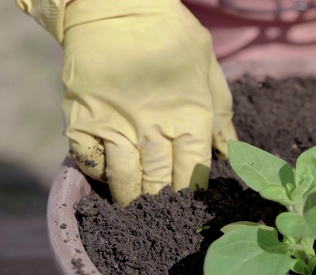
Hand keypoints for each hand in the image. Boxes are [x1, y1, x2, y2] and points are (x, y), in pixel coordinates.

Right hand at [61, 0, 236, 205]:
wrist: (117, 5)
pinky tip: (108, 173)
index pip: (193, 172)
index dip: (190, 192)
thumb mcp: (208, 68)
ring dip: (131, 197)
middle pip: (159, 182)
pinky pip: (89, 160)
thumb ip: (221, 113)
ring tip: (135, 205)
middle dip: (162, 201)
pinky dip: (99, 172)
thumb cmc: (171, 35)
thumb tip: (230, 151)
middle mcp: (154, 127)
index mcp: (191, 117)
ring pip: (125, 179)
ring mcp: (116, 125)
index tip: (187, 202)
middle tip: (161, 211)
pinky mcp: (83, 118)